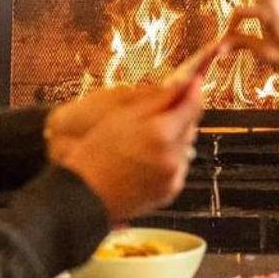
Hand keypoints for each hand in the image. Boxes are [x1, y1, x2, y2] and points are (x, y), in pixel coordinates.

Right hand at [54, 82, 201, 223]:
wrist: (84, 195)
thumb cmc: (95, 154)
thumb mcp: (122, 115)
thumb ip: (156, 99)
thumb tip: (182, 83)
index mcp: (161, 133)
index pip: (192, 105)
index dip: (193, 90)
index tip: (193, 82)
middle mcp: (173, 156)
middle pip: (190, 126)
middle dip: (180, 115)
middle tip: (161, 110)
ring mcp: (173, 176)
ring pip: (185, 146)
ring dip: (174, 138)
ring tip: (146, 139)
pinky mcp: (170, 191)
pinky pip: (178, 167)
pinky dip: (169, 158)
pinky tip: (147, 158)